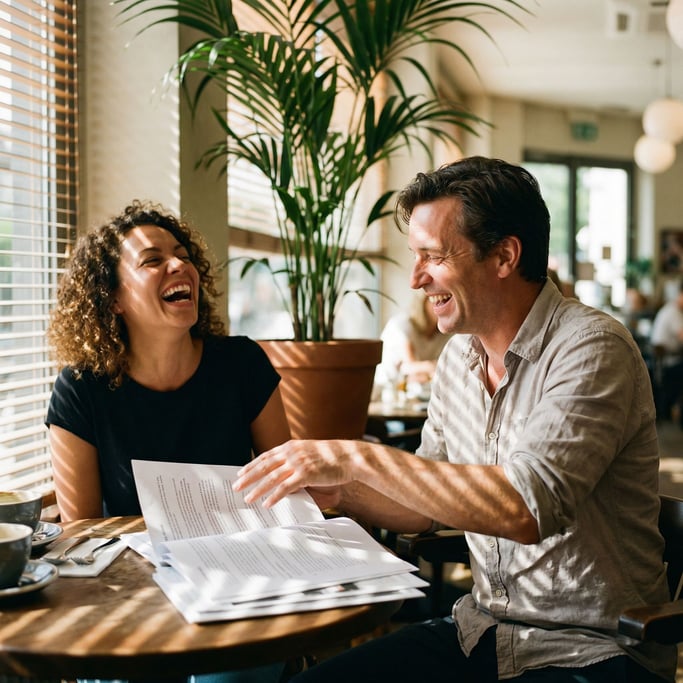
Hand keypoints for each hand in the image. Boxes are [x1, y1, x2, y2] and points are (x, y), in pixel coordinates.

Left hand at [233, 440, 353, 507]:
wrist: (350, 457)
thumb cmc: (332, 457)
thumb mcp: (310, 452)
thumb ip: (296, 460)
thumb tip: (283, 472)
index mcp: (291, 446)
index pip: (266, 456)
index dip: (252, 465)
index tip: (240, 473)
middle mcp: (292, 452)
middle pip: (264, 466)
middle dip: (248, 477)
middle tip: (236, 486)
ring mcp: (298, 463)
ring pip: (272, 478)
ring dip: (258, 489)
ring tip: (247, 498)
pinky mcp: (306, 474)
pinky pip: (286, 487)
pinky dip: (275, 496)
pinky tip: (267, 503)